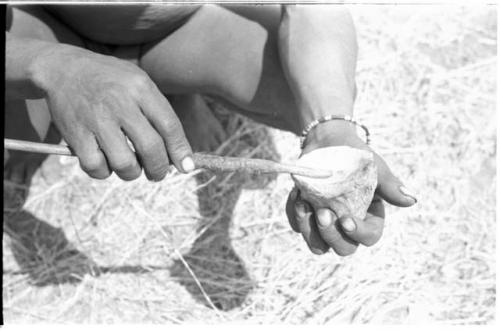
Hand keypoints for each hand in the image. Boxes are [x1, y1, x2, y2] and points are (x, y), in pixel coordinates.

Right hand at [32, 44, 192, 180]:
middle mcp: (120, 103)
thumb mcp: (139, 83)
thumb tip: (179, 154)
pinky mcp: (76, 134)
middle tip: (157, 173)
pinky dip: (104, 172)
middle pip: (151, 149)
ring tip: (130, 166)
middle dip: (159, 169)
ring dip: (132, 173)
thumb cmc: (111, 81)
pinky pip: (97, 167)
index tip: (186, 167)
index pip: (170, 126)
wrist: (63, 69)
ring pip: (125, 164)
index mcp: (140, 88)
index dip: (180, 151)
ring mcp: (96, 119)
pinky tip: (106, 162)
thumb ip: (160, 113)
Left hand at [286, 120, 416, 255]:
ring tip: (304, 203)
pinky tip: (296, 194)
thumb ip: (390, 185)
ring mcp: (325, 224)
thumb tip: (411, 200)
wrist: (330, 143)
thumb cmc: (357, 157)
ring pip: (317, 245)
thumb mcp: (376, 168)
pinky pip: (297, 225)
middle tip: (323, 213)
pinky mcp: (305, 216)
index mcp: (370, 218)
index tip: (346, 219)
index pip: (369, 237)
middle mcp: (347, 226)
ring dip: (309, 229)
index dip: (358, 234)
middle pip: (342, 248)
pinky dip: (294, 214)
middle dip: (331, 235)